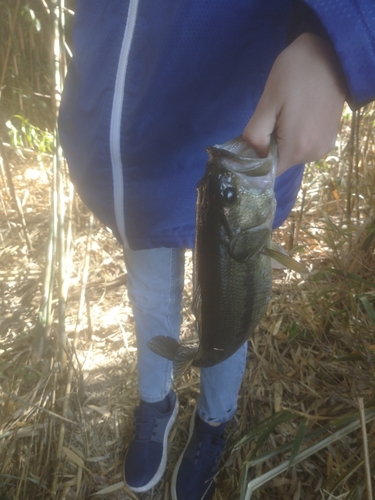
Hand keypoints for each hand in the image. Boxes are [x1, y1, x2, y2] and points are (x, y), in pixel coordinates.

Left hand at [243, 33, 346, 175]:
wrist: (330, 54)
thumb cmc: (294, 74)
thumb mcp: (267, 102)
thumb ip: (255, 135)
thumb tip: (253, 156)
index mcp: (296, 148)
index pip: (268, 171)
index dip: (256, 160)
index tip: (251, 141)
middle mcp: (312, 155)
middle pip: (280, 163)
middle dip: (269, 148)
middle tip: (269, 119)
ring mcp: (323, 148)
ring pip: (291, 155)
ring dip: (282, 142)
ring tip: (285, 115)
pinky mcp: (329, 140)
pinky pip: (304, 147)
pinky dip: (295, 138)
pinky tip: (297, 116)